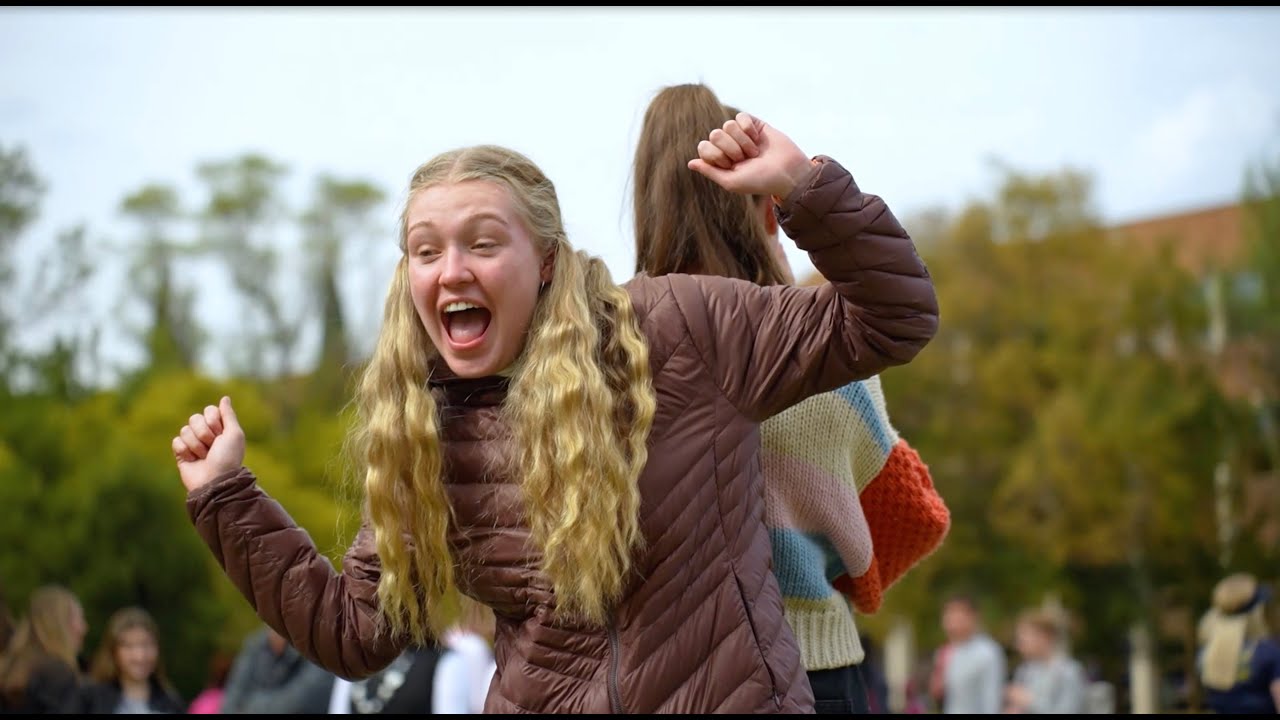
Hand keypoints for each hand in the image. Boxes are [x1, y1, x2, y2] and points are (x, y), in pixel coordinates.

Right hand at [172, 396, 245, 492]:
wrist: (214, 480)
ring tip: (204, 457)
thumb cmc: (228, 458)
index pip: (209, 410)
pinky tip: (193, 460)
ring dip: (196, 445)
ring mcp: (192, 443)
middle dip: (204, 434)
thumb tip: (224, 398)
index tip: (221, 434)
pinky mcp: (181, 453)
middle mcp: (205, 433)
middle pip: (195, 418)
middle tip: (212, 447)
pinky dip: (185, 451)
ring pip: (185, 430)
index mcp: (219, 427)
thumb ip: (228, 415)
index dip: (213, 421)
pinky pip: (176, 441)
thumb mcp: (234, 434)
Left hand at [687, 112, 812, 197]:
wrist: (787, 172)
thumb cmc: (760, 181)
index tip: (732, 166)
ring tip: (755, 152)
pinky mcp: (754, 124)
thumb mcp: (731, 182)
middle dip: (731, 148)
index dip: (717, 155)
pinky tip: (758, 138)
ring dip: (743, 141)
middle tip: (746, 159)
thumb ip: (709, 171)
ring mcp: (741, 134)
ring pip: (727, 125)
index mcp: (720, 160)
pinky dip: (749, 129)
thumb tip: (689, 163)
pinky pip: (740, 117)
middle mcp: (728, 146)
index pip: (704, 147)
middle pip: (715, 134)